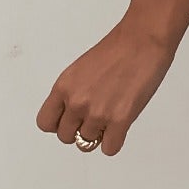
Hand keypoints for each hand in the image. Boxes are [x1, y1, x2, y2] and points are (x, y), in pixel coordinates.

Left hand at [36, 13, 176, 155]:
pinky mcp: (120, 120)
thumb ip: (73, 92)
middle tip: (95, 118)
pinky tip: (120, 127)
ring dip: (99, 135)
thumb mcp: (81, 69)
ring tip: (111, 117)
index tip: (70, 120)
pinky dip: (114, 142)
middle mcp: (76, 102)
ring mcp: (97, 113)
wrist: (143, 40)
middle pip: (66, 137)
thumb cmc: (118, 49)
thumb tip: (73, 114)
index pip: (45, 123)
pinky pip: (109, 149)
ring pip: (87, 144)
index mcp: (63, 87)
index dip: (59, 124)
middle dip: (80, 130)